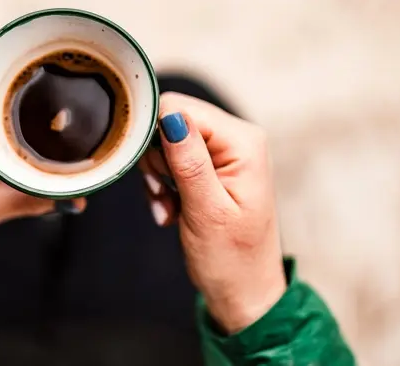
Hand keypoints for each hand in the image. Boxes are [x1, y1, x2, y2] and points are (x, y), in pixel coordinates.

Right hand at [140, 93, 285, 333]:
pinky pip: (172, 158)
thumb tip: (171, 117)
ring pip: (166, 140)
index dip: (155, 137)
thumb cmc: (232, 259)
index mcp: (243, 142)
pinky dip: (164, 183)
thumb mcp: (207, 212)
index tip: (157, 178)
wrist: (243, 290)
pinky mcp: (212, 164)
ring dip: (158, 176)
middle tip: (164, 197)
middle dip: (156, 159)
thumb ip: (189, 162)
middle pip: (171, 120)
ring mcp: (225, 150)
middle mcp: (237, 137)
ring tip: (170, 209)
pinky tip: (172, 209)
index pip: (180, 108)